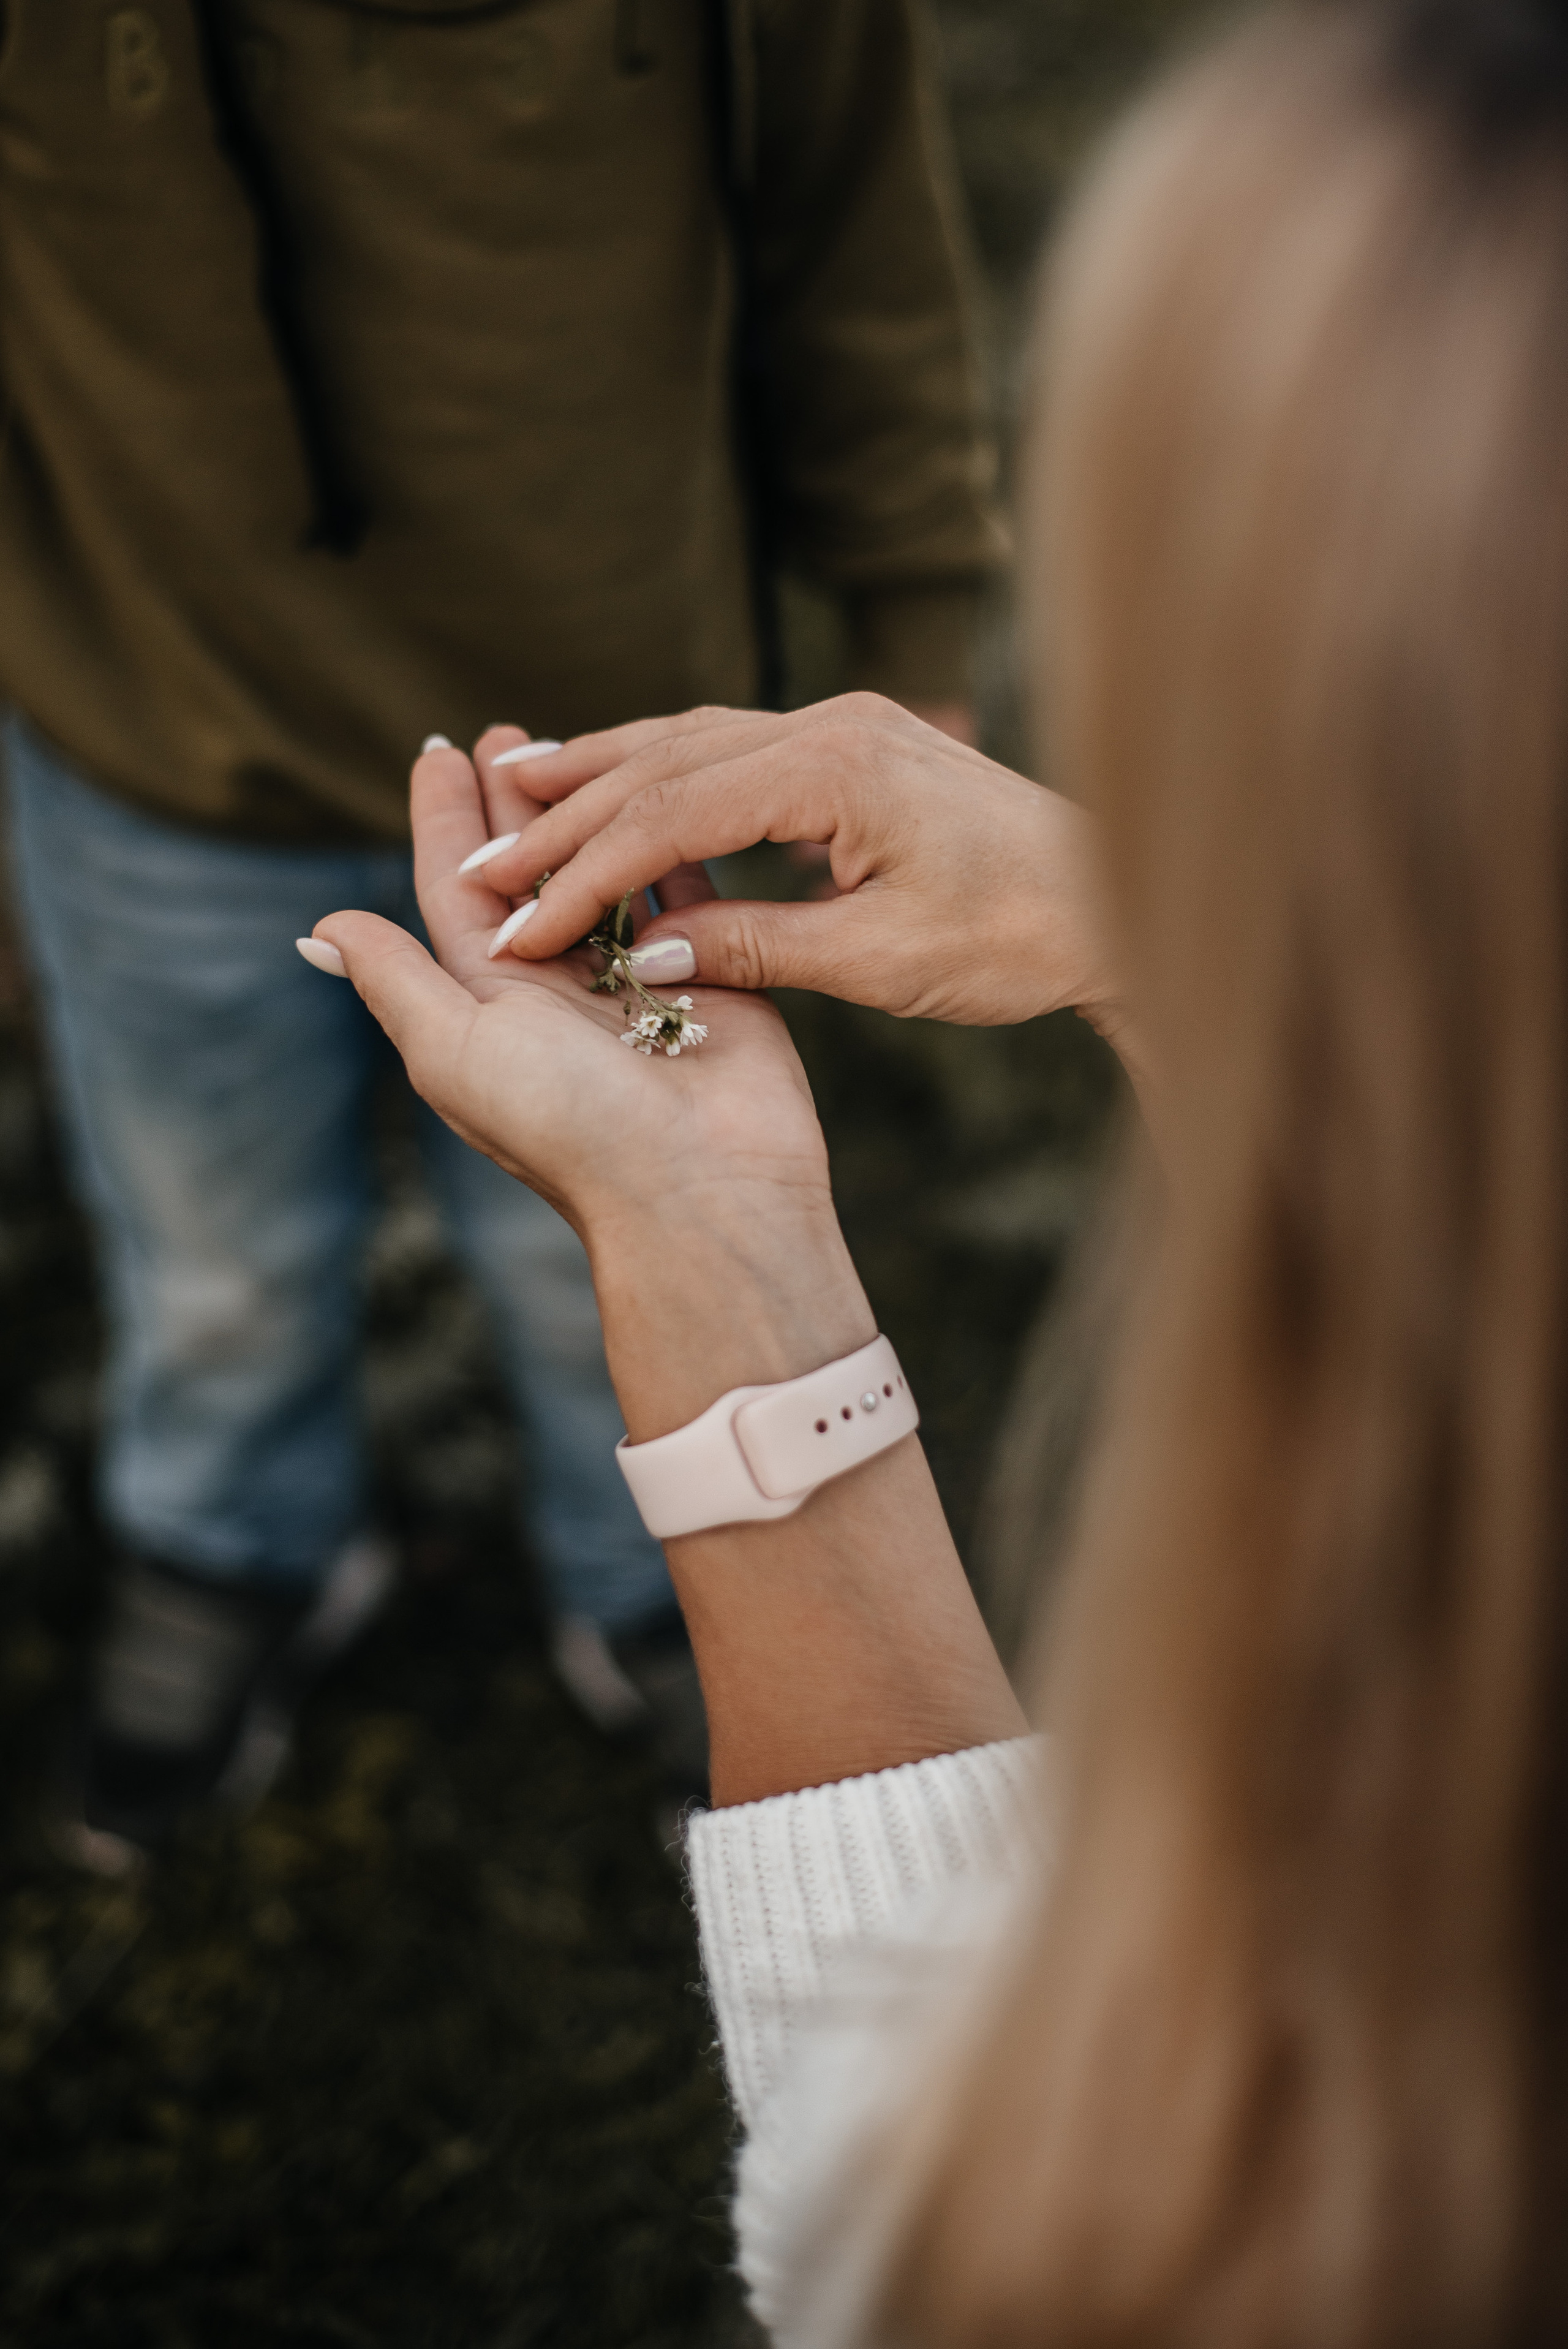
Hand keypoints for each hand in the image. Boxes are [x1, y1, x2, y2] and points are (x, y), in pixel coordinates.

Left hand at [313, 727, 1022, 1805]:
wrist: (704, 1195)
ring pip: (605, 875)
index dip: (445, 819)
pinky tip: (664, 793)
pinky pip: (686, 893)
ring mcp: (638, 983)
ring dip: (590, 812)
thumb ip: (396, 979)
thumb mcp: (456, 1050)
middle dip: (516, 802)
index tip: (439, 750)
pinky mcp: (713, 977)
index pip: (454, 890)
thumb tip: (321, 930)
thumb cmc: (573, 1129)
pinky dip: (671, 846)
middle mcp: (558, 990)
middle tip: (508, 729)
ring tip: (579, 746)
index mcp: (489, 1002)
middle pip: (528, 872)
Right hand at [462, 694, 1133, 1049]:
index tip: (514, 925)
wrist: (1118, 901)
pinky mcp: (853, 742)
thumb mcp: (878, 961)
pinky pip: (731, 746)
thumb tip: (637, 951)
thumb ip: (752, 949)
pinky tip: (619, 787)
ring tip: (514, 796)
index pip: (669, 817)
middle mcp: (830, 723)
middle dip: (565, 815)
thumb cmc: (1016, 937)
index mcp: (834, 768)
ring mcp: (843, 722)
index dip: (581, 875)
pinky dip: (662, 770)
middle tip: (478, 860)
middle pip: (663, 760)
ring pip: (690, 738)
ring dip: (602, 773)